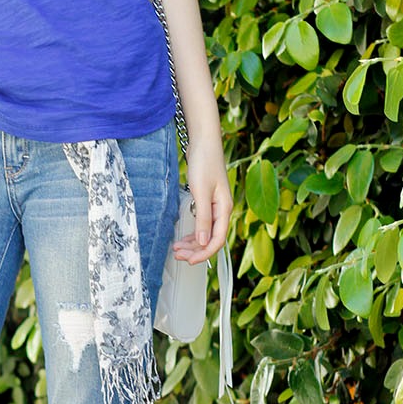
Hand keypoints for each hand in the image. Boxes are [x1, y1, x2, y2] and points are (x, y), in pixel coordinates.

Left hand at [175, 134, 232, 264]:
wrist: (203, 142)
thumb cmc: (205, 162)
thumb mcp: (201, 192)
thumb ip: (203, 217)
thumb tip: (203, 241)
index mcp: (224, 209)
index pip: (217, 240)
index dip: (204, 253)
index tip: (190, 261)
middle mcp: (221, 210)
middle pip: (211, 239)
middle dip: (195, 250)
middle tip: (178, 256)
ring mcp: (214, 206)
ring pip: (205, 232)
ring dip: (192, 243)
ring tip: (177, 249)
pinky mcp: (206, 201)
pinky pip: (201, 223)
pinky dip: (192, 232)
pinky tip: (183, 237)